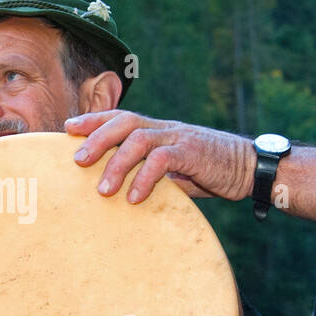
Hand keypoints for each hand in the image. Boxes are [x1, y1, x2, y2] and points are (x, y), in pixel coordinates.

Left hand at [65, 110, 255, 203]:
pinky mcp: (193, 152)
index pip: (119, 116)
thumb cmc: (207, 172)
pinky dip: (145, 179)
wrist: (249, 169)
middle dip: (96, 137)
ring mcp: (178, 137)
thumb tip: (120, 190)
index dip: (93, 119)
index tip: (66, 128)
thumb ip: (149, 174)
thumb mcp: (173, 172)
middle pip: (123, 121)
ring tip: (102, 191)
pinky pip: (163, 160)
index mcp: (157, 130)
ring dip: (116, 164)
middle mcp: (164, 128)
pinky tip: (134, 199)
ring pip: (139, 139)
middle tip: (76, 160)